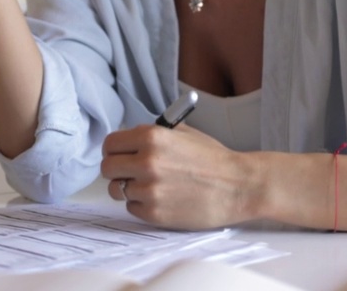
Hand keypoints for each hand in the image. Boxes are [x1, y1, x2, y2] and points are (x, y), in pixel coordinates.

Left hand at [101, 124, 254, 229]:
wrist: (239, 186)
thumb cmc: (213, 159)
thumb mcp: (181, 133)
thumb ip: (150, 135)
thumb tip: (126, 141)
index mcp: (151, 137)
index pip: (109, 144)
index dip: (113, 151)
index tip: (119, 156)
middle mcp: (146, 162)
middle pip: (107, 169)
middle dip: (117, 170)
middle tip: (129, 173)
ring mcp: (149, 190)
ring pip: (117, 190)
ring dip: (129, 188)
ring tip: (151, 186)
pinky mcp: (155, 214)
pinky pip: (132, 208)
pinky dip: (142, 205)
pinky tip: (162, 199)